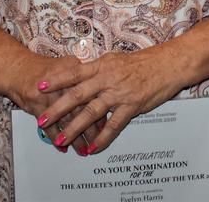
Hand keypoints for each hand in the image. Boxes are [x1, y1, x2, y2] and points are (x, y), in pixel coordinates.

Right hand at [4, 52, 105, 155]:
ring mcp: (48, 96)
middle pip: (79, 109)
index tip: (106, 126)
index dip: (99, 111)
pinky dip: (55, 138)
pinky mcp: (35, 106)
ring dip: (74, 138)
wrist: (17, 68)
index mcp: (72, 71)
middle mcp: (62, 84)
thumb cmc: (43, 69)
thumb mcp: (65, 65)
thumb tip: (100, 96)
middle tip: (97, 142)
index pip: (90, 94)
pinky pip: (47, 126)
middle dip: (89, 129)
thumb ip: (83, 78)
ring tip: (83, 150)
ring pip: (65, 120)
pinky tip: (62, 147)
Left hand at [33, 45, 188, 154]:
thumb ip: (98, 69)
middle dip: (58, 109)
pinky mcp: (132, 106)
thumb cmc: (143, 62)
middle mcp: (108, 78)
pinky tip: (92, 148)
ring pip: (92, 112)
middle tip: (42, 121)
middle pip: (78, 95)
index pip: (75, 72)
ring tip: (61, 140)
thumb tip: (79, 73)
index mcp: (103, 65)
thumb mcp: (116, 60)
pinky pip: (114, 125)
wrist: (168, 64)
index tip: (40, 86)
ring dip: (74, 128)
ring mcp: (120, 93)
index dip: (57, 80)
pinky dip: (102, 138)